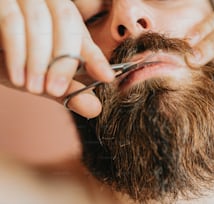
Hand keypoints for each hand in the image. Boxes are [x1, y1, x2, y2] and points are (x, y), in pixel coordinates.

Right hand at [0, 0, 114, 117]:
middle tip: (56, 90)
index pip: (84, 35)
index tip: (108, 77)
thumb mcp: (45, 76)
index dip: (97, 57)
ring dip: (39, 61)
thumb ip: (68, 89)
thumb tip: (95, 109)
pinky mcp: (2, 2)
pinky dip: (17, 54)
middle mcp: (48, 3)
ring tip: (35, 88)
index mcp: (64, 18)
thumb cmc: (13, 59)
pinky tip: (18, 78)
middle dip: (64, 61)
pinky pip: (12, 23)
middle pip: (66, 23)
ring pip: (40, 23)